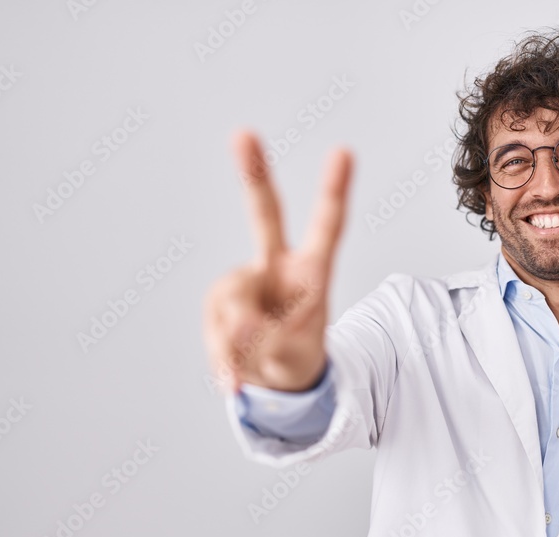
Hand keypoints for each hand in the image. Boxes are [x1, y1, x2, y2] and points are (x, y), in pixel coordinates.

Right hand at [203, 131, 353, 393]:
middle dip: (253, 174)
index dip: (333, 191)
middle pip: (264, 214)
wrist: (270, 379)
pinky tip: (235, 376)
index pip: (326, 227)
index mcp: (312, 270)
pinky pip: (215, 325)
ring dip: (244, 343)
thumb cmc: (294, 358)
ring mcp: (244, 280)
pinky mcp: (219, 300)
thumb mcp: (295, 358)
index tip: (343, 152)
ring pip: (234, 301)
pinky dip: (223, 357)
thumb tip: (238, 323)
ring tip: (261, 359)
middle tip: (243, 135)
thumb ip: (272, 341)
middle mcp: (276, 264)